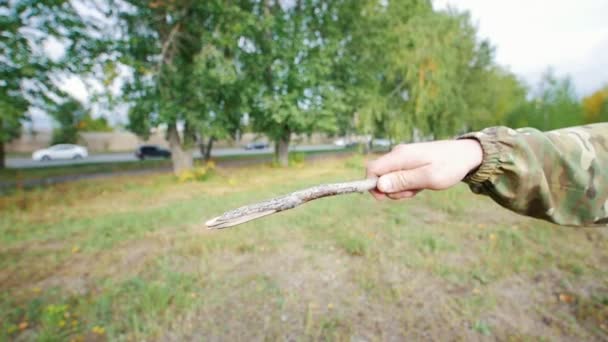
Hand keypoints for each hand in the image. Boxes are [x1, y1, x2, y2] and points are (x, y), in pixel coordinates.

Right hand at [366, 139, 482, 199]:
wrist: (466, 154)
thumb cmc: (450, 166)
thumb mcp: (428, 178)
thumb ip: (403, 181)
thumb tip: (379, 185)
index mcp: (400, 156)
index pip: (371, 169)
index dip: (372, 185)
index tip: (385, 198)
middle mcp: (398, 154)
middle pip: (379, 175)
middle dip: (390, 190)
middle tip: (411, 193)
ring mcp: (403, 157)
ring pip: (389, 178)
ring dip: (400, 188)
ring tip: (420, 187)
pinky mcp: (409, 161)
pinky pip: (399, 176)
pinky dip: (407, 184)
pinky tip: (421, 184)